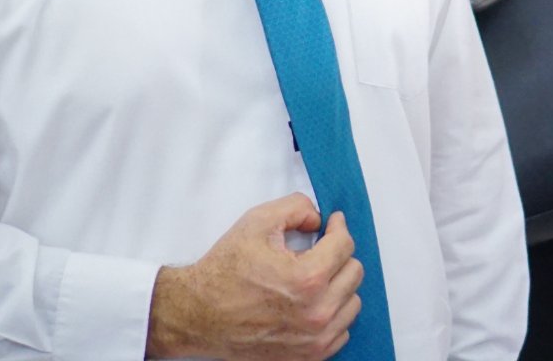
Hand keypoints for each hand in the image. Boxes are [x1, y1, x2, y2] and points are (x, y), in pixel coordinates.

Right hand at [147, 194, 363, 360]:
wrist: (198, 315)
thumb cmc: (224, 272)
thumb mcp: (256, 222)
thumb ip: (296, 207)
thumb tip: (319, 218)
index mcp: (307, 279)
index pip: (345, 245)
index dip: (337, 228)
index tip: (331, 225)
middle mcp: (317, 313)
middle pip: (354, 272)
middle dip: (338, 255)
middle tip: (318, 250)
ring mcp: (315, 339)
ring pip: (352, 302)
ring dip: (338, 284)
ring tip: (313, 277)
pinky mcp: (309, 356)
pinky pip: (342, 330)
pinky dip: (333, 314)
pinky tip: (311, 302)